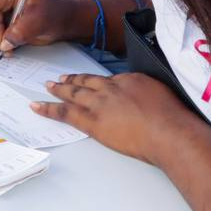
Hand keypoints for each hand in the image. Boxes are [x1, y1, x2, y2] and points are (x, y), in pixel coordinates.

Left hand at [33, 73, 191, 165]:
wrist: (170, 131)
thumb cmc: (174, 119)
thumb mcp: (165, 97)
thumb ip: (151, 97)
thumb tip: (151, 103)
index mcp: (130, 80)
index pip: (108, 80)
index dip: (96, 82)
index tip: (91, 82)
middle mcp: (111, 88)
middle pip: (87, 81)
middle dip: (72, 80)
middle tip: (60, 79)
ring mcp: (100, 103)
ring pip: (73, 93)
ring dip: (59, 90)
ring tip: (48, 87)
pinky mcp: (92, 121)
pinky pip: (64, 113)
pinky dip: (48, 109)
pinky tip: (37, 106)